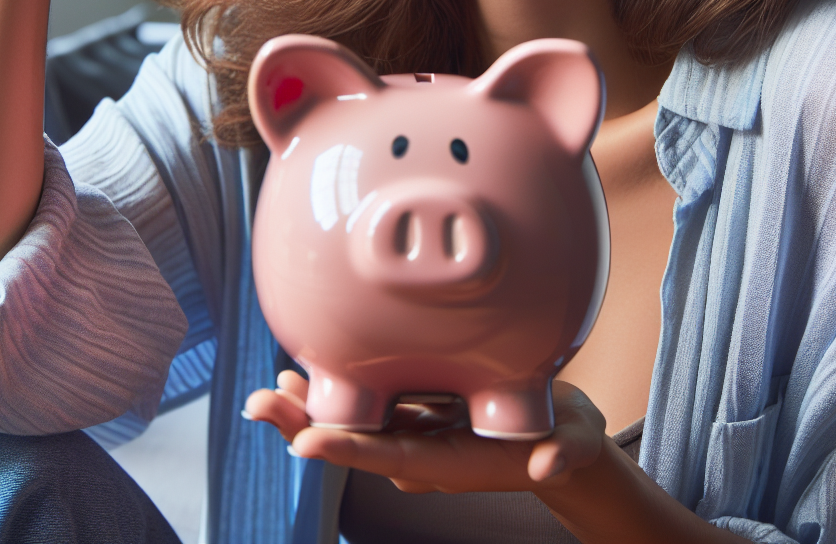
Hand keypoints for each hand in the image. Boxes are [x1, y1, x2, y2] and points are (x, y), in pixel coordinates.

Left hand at [244, 370, 608, 491]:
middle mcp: (423, 454)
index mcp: (451, 464)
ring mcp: (415, 435)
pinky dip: (333, 389)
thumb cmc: (565, 440)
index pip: (392, 458)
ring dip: (309, 408)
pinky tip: (306, 371)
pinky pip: (366, 406)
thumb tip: (551, 464)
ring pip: (353, 423)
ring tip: (270, 388)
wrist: (559, 444)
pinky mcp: (416, 415)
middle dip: (305, 426)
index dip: (348, 449)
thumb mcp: (574, 443)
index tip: (305, 442)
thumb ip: (566, 453)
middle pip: (356, 442)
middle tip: (261, 404)